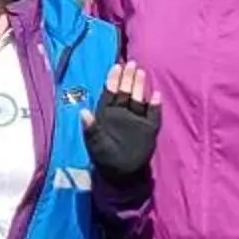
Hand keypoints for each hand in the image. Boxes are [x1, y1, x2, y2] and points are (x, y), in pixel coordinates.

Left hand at [83, 58, 161, 175]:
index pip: (111, 92)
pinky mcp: (149, 129)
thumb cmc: (105, 158)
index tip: (116, 66)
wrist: (122, 175)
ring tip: (142, 73)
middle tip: (131, 64)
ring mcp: (136, 120)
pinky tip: (157, 96)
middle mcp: (122, 113)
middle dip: (128, 77)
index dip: (113, 79)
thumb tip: (82, 112)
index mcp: (108, 114)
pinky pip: (153, 114)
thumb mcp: (95, 144)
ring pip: (138, 98)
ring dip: (140, 86)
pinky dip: (155, 105)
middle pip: (126, 91)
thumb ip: (90, 129)